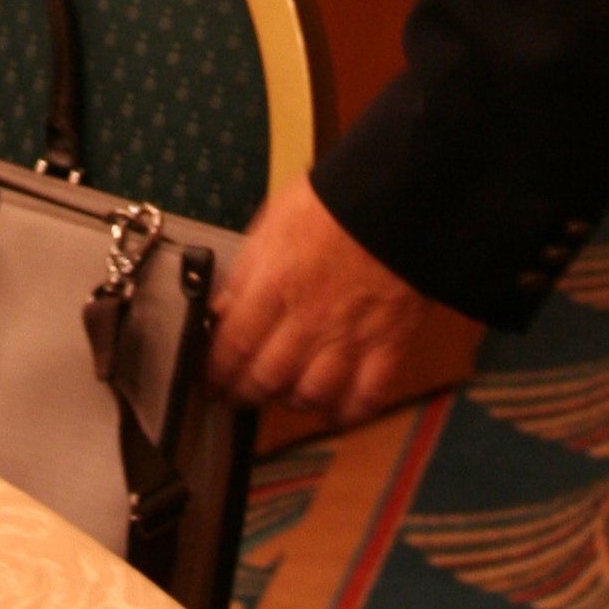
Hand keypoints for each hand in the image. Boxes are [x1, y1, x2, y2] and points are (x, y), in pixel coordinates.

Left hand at [208, 177, 481, 427]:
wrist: (397, 196)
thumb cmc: (333, 202)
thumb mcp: (272, 223)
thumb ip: (246, 272)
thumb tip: (221, 309)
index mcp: (275, 284)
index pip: (233, 347)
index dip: (216, 373)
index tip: (211, 380)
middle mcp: (310, 318)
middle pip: (267, 378)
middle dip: (246, 392)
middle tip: (238, 393)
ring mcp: (351, 336)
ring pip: (312, 395)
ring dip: (291, 401)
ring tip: (283, 393)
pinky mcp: (388, 344)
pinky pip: (365, 397)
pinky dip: (347, 412)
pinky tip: (333, 409)